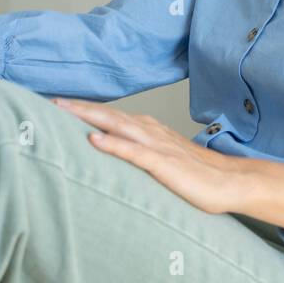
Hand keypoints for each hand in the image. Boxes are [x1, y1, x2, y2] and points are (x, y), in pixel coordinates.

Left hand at [50, 98, 241, 215]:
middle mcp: (151, 132)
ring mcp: (157, 146)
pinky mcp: (164, 164)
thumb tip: (118, 152)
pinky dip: (113, 144)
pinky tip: (95, 139)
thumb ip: (142, 153)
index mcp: (149, 130)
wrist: (231, 182)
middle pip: (109, 114)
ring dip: (89, 116)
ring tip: (63, 110)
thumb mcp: (163, 160)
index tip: (60, 104)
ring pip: (117, 126)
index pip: (112, 116)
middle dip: (79, 107)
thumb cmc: (198, 175)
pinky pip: (134, 152)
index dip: (86, 109)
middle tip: (52, 101)